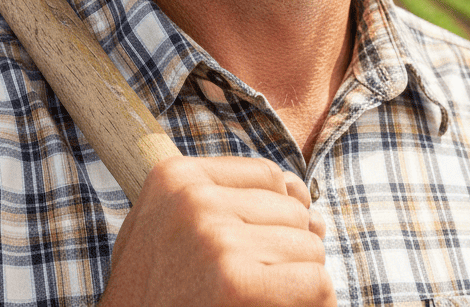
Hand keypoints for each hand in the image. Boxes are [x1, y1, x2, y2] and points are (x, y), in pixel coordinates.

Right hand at [98, 155, 334, 306]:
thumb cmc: (153, 293)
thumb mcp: (174, 230)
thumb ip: (232, 200)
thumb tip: (305, 193)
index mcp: (175, 176)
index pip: (267, 175)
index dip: (273, 217)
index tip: (251, 249)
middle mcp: (194, 200)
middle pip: (292, 211)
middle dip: (287, 250)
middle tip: (251, 284)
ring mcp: (215, 240)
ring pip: (309, 247)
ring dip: (299, 280)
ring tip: (259, 299)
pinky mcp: (236, 284)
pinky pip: (315, 283)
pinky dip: (313, 305)